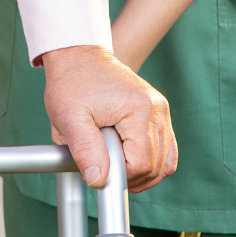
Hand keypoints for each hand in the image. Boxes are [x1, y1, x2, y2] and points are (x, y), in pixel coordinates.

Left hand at [41, 45, 175, 192]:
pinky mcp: (157, 113)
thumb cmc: (71, 82)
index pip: (142, 163)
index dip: (119, 176)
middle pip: (156, 166)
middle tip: (103, 168)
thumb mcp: (69, 117)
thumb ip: (85, 150)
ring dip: (141, 172)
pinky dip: (151, 161)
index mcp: (140, 110)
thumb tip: (98, 180)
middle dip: (129, 176)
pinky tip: (128, 161)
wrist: (77, 56)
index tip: (98, 169)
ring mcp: (161, 111)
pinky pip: (165, 149)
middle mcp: (157, 110)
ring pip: (164, 162)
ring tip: (113, 165)